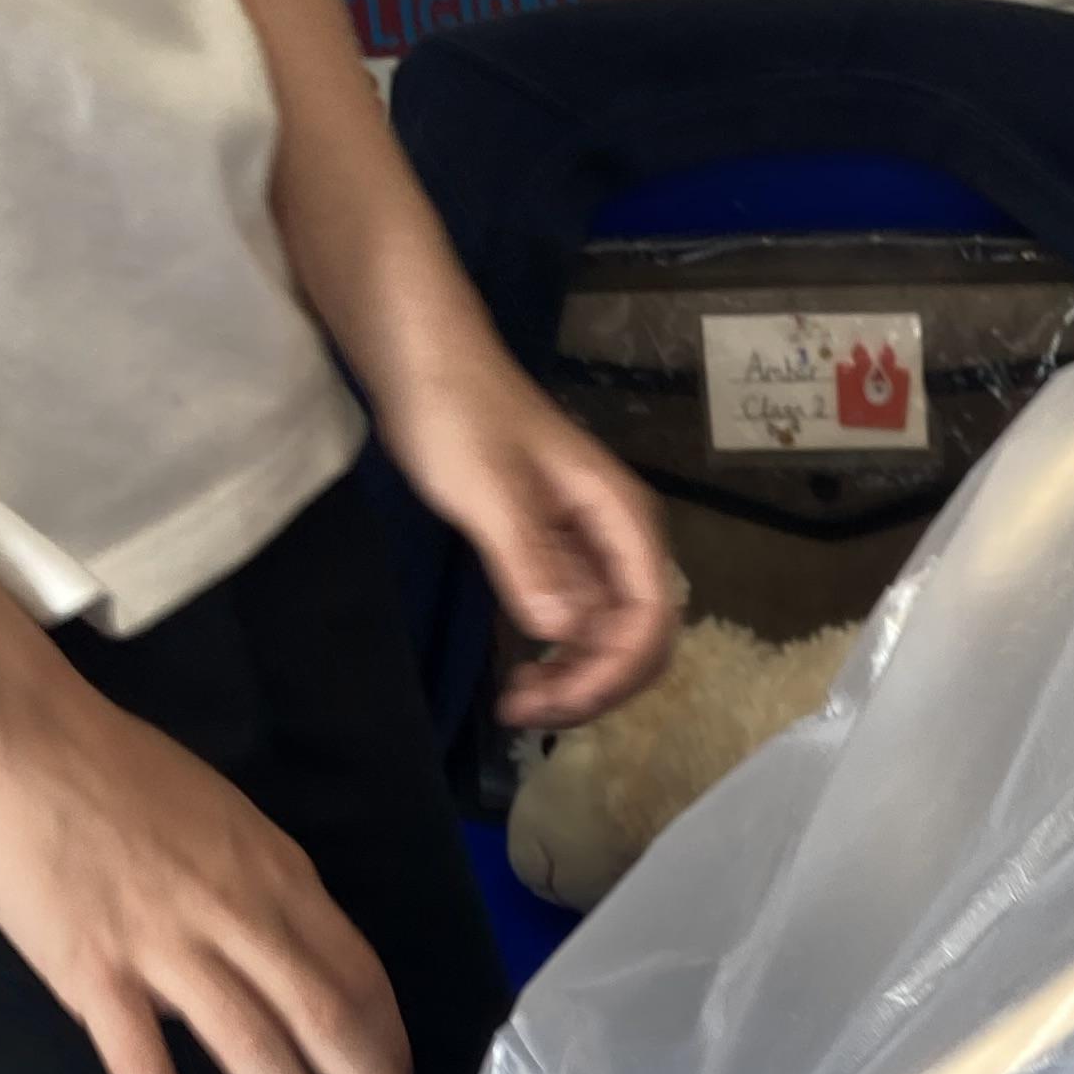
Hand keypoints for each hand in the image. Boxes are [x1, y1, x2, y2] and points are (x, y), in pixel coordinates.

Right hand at [0, 660, 431, 1073]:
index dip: (389, 1042)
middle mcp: (238, 914)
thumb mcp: (228, 825)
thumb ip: (266, 895)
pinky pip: (139, 1055)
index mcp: (278, 876)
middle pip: (326, 1017)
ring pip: (252, 1043)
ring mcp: (166, 944)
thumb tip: (295, 963)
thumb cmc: (122, 778)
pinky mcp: (92, 968)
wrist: (19, 738)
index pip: (357, 973)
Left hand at [379, 357, 675, 730]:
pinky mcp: (551, 555)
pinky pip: (571, 624)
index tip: (555, 702)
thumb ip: (531, 560)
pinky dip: (551, 659)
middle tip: (525, 712)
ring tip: (514, 703)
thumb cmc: (457, 414)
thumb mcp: (489, 489)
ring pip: (605, 639)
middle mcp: (616, 540)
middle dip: (594, 686)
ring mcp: (585, 549)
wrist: (422, 362)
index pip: (650, 617)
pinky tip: (514, 674)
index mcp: (620, 518)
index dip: (613, 672)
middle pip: (637, 638)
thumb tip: (565, 633)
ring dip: (572, 681)